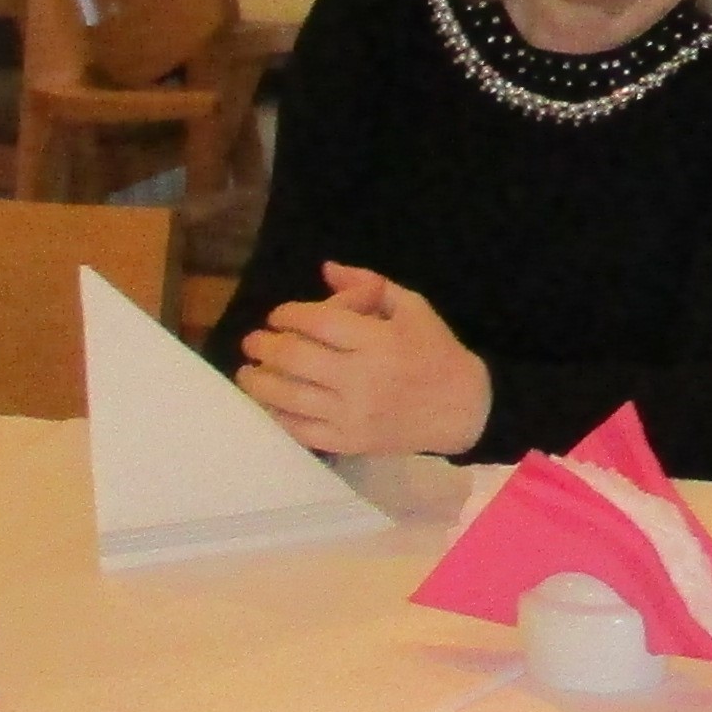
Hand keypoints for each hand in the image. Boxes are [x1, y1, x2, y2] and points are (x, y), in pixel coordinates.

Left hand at [235, 262, 494, 456]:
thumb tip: (326, 270)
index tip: (278, 315)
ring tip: (248, 372)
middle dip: (266, 345)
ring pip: (290, 397)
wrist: (463, 409)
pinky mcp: (349, 441)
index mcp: (379, 341)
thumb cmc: (436, 352)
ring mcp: (353, 414)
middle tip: (253, 341)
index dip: (288, 315)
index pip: (318, 322)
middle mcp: (362, 378)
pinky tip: (266, 403)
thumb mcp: (412, 308)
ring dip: (260, 381)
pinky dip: (276, 416)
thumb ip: (368, 286)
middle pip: (296, 358)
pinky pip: (301, 430)